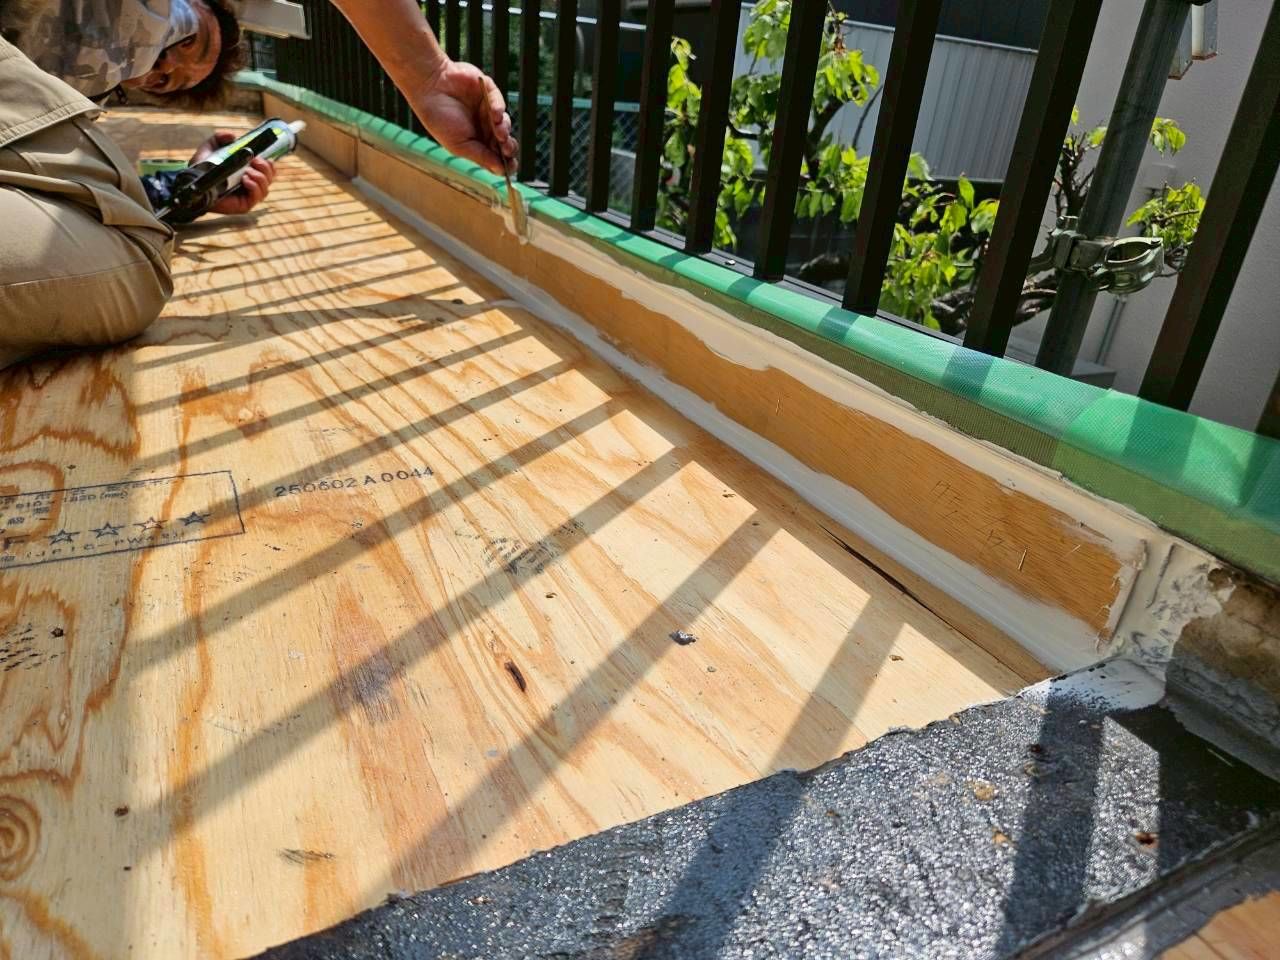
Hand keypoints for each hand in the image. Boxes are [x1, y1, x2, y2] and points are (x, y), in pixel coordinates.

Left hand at [188, 131, 277, 214]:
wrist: (192, 183)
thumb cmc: (202, 168)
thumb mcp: (210, 148)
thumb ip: (219, 138)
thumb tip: (232, 135)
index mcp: (248, 171)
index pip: (268, 169)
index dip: (268, 163)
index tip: (260, 155)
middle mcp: (251, 184)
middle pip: (270, 178)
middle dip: (266, 168)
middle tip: (254, 161)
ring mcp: (248, 196)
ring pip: (266, 188)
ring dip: (260, 177)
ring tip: (246, 172)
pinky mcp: (244, 205)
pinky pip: (256, 197)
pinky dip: (254, 187)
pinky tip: (245, 180)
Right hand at [412, 60, 516, 174]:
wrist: (428, 88)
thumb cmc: (439, 119)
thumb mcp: (459, 145)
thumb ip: (481, 157)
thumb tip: (501, 171)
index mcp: (477, 143)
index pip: (497, 156)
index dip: (506, 163)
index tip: (511, 167)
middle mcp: (484, 127)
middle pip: (505, 141)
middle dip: (509, 147)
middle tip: (506, 149)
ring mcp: (487, 109)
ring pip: (505, 123)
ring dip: (504, 130)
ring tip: (499, 133)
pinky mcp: (488, 92)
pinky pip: (500, 102)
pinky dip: (499, 109)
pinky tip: (495, 114)